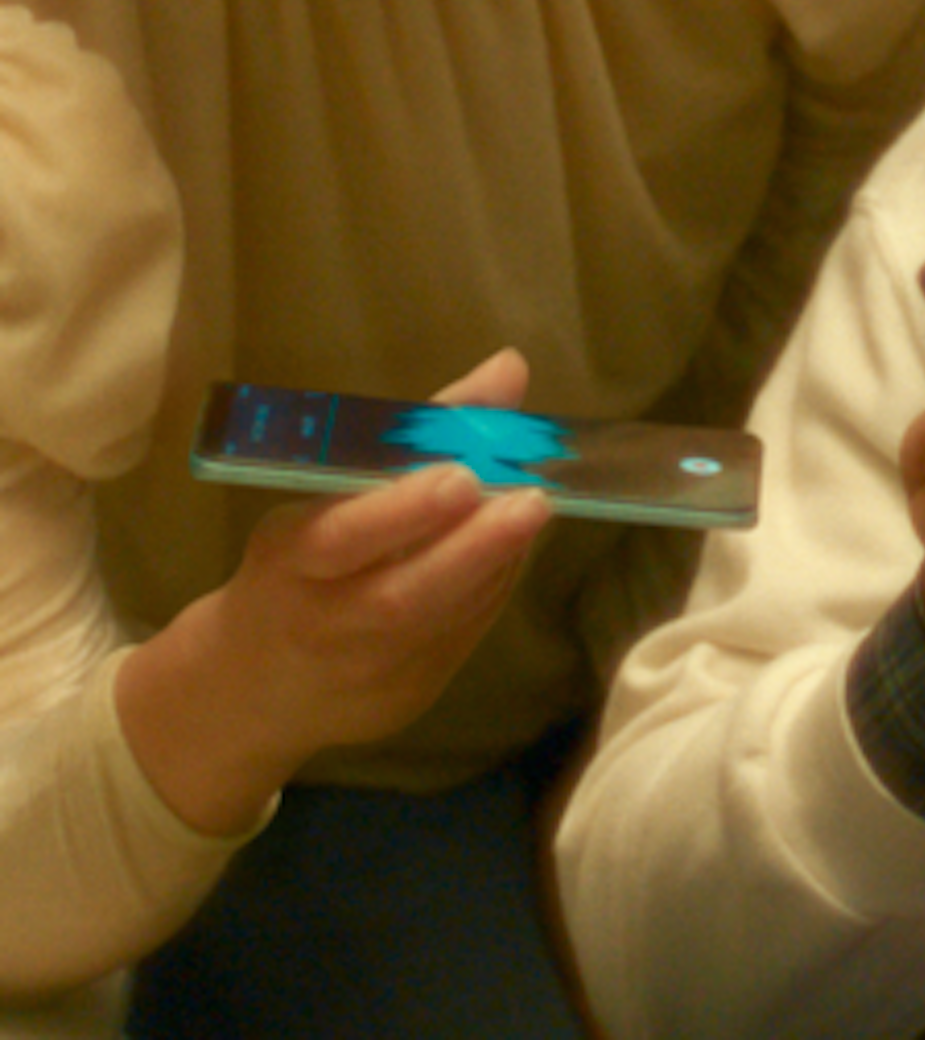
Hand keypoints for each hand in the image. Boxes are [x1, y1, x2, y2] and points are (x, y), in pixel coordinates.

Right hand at [116, 350, 555, 834]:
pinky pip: (460, 638)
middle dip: (475, 547)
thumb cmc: (295, 566)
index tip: (463, 476)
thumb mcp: (328, 492)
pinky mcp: (404, 700)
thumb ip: (422, 428)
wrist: (248, 689)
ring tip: (531, 508)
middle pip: (402, 597)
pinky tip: (510, 550)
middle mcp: (322, 626)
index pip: (341, 540)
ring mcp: (364, 676)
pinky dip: (492, 587)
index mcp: (288, 562)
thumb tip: (510, 367)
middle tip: (533, 499)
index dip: (403, 510)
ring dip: (497, 559)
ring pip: (444, 620)